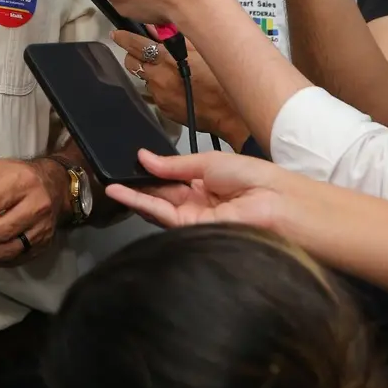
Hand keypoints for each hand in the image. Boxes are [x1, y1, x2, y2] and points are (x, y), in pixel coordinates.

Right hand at [104, 149, 290, 231]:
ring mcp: (193, 218)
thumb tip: (144, 157)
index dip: (151, 171)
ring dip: (134, 195)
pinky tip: (122, 193)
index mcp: (206, 185)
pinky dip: (140, 203)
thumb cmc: (253, 177)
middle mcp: (198, 204)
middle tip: (115, 172)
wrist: (277, 203)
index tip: (130, 162)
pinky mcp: (190, 230)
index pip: (172, 179)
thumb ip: (173, 165)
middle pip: (162, 194)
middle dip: (139, 184)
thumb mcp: (207, 161)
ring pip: (157, 206)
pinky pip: (161, 215)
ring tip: (110, 183)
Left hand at [111, 31, 247, 148]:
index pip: (134, 45)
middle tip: (142, 51)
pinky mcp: (163, 108)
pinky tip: (175, 85)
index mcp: (166, 60)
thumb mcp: (198, 49)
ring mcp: (159, 95)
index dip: (124, 38)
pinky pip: (155, 93)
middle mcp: (158, 78)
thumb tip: (158, 28)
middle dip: (134, 55)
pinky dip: (160, 86)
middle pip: (131, 62)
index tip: (118, 34)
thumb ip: (175, 37)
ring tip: (166, 70)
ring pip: (143, 78)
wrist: (229, 111)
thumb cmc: (219, 80)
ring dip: (149, 72)